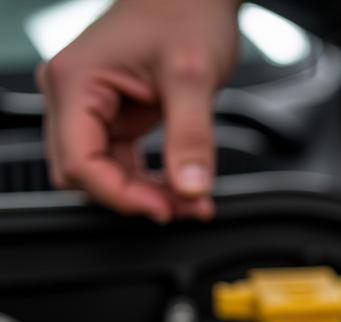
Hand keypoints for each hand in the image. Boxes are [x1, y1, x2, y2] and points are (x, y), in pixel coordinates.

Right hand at [36, 0, 239, 222]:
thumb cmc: (185, 12)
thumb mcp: (194, 76)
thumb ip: (191, 137)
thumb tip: (191, 187)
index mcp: (75, 80)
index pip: (80, 163)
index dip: (121, 196)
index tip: (165, 208)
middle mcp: (72, 94)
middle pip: (85, 175)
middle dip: (135, 198)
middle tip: (185, 206)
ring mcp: (89, 107)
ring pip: (105, 175)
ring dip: (147, 194)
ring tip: (193, 200)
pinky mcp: (112, 117)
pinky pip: (122, 165)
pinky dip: (152, 181)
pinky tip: (184, 187)